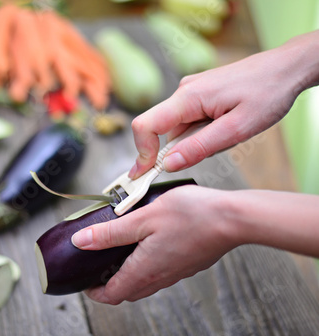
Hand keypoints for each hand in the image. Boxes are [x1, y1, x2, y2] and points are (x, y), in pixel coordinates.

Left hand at [71, 185, 239, 303]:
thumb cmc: (190, 215)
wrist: (233, 219)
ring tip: (119, 253)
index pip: (112, 296)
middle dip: (109, 285)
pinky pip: (161, 274)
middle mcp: (160, 278)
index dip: (94, 293)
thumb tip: (81, 241)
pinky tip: (147, 244)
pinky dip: (147, 267)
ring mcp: (176, 273)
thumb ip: (110, 233)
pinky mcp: (188, 265)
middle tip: (98, 266)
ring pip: (145, 284)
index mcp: (144, 270)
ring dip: (128, 276)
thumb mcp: (142, 219)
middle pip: (127, 293)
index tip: (85, 282)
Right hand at [129, 31, 318, 178]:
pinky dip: (202, 131)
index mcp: (188, 98)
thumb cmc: (268, 93)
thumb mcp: (236, 129)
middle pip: (161, 130)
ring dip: (196, 140)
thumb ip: (199, 148)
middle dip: (180, 149)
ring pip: (178, 128)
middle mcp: (184, 92)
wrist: (287, 67)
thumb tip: (167, 164)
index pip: (145, 126)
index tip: (145, 174)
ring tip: (230, 133)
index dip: (141, 152)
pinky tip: (226, 126)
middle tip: (216, 148)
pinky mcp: (199, 94)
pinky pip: (189, 120)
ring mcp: (191, 91)